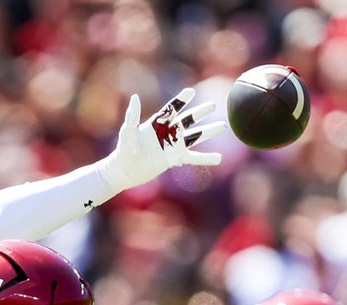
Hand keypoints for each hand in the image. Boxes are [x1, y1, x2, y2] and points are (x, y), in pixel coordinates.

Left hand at [98, 88, 224, 191]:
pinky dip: (206, 158)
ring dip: (208, 132)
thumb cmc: (123, 150)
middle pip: (187, 120)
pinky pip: (193, 158)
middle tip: (214, 105)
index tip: (191, 91)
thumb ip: (132, 115)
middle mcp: (167, 132)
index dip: (181, 100)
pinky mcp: (174, 159)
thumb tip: (135, 97)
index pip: (172, 109)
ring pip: (194, 136)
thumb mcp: (127, 132)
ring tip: (223, 126)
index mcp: (157, 123)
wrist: (124, 171)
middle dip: (200, 113)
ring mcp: (172, 145)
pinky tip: (219, 158)